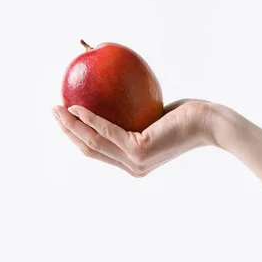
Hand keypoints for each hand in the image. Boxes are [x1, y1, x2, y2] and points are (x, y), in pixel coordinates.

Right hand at [52, 99, 215, 177]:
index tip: (63, 118)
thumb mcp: (153, 115)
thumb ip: (133, 113)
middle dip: (66, 131)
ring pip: (92, 143)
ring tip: (57, 107)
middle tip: (53, 111)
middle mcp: (132, 167)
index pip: (97, 152)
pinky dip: (89, 119)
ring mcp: (135, 162)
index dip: (76, 136)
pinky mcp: (139, 151)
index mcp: (133, 163)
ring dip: (71, 125)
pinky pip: (107, 131)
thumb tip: (112, 93)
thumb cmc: (186, 116)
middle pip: (88, 149)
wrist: (209, 123)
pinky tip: (76, 106)